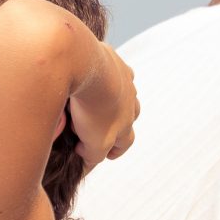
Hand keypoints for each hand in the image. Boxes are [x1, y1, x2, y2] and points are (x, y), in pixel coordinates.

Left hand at [69, 44, 137, 165]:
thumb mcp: (94, 141)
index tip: (108, 155)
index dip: (116, 151)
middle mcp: (130, 103)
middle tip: (107, 128)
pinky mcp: (114, 61)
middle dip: (121, 124)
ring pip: (127, 93)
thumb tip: (88, 159)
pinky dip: (110, 75)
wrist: (88, 67)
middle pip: (131, 116)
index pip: (126, 143)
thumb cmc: (91, 108)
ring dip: (118, 100)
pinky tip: (99, 75)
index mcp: (125, 125)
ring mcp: (124, 81)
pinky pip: (117, 70)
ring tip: (104, 102)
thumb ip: (94, 155)